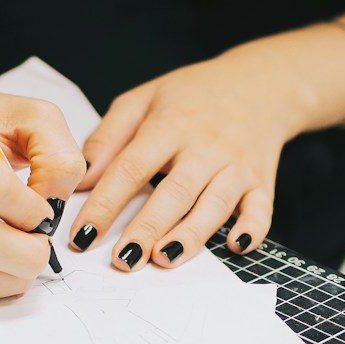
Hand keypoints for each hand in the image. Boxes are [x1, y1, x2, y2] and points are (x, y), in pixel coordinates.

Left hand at [72, 44, 303, 270]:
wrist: (260, 83)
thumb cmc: (193, 96)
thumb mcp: (143, 100)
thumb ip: (108, 138)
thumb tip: (82, 179)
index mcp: (169, 126)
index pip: (131, 168)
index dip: (105, 203)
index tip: (82, 235)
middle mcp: (205, 147)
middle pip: (174, 191)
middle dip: (147, 227)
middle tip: (122, 259)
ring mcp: (237, 165)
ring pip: (215, 204)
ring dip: (190, 235)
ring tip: (163, 259)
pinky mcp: (262, 181)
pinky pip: (261, 209)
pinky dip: (252, 229)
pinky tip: (236, 246)